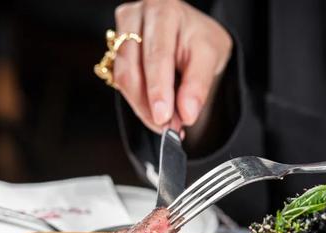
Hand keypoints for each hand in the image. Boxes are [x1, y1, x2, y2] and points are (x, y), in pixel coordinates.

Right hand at [113, 0, 231, 133]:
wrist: (192, 34)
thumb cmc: (200, 40)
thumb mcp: (210, 57)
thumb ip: (198, 85)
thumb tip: (186, 113)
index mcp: (165, 12)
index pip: (157, 55)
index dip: (158, 90)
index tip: (164, 117)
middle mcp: (138, 17)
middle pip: (133, 69)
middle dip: (148, 104)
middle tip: (166, 128)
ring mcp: (122, 32)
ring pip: (123, 78)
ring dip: (142, 107)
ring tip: (164, 124)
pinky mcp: (116, 49)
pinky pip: (121, 82)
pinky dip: (138, 102)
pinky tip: (153, 112)